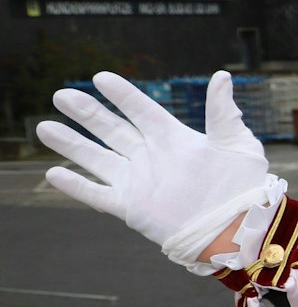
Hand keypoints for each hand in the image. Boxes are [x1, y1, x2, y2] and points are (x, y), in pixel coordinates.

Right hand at [38, 71, 283, 266]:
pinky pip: (97, 195)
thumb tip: (222, 76)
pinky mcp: (131, 208)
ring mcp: (139, 182)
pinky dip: (76, 186)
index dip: (122, 95)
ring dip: (71, 143)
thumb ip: (223, 113)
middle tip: (61, 95)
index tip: (101, 78)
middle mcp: (151, 156)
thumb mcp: (238, 145)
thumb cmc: (244, 187)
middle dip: (86, 113)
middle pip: (111, 129)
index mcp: (174, 138)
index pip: (141, 110)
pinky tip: (53, 173)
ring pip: (97, 158)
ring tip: (44, 126)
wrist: (239, 229)